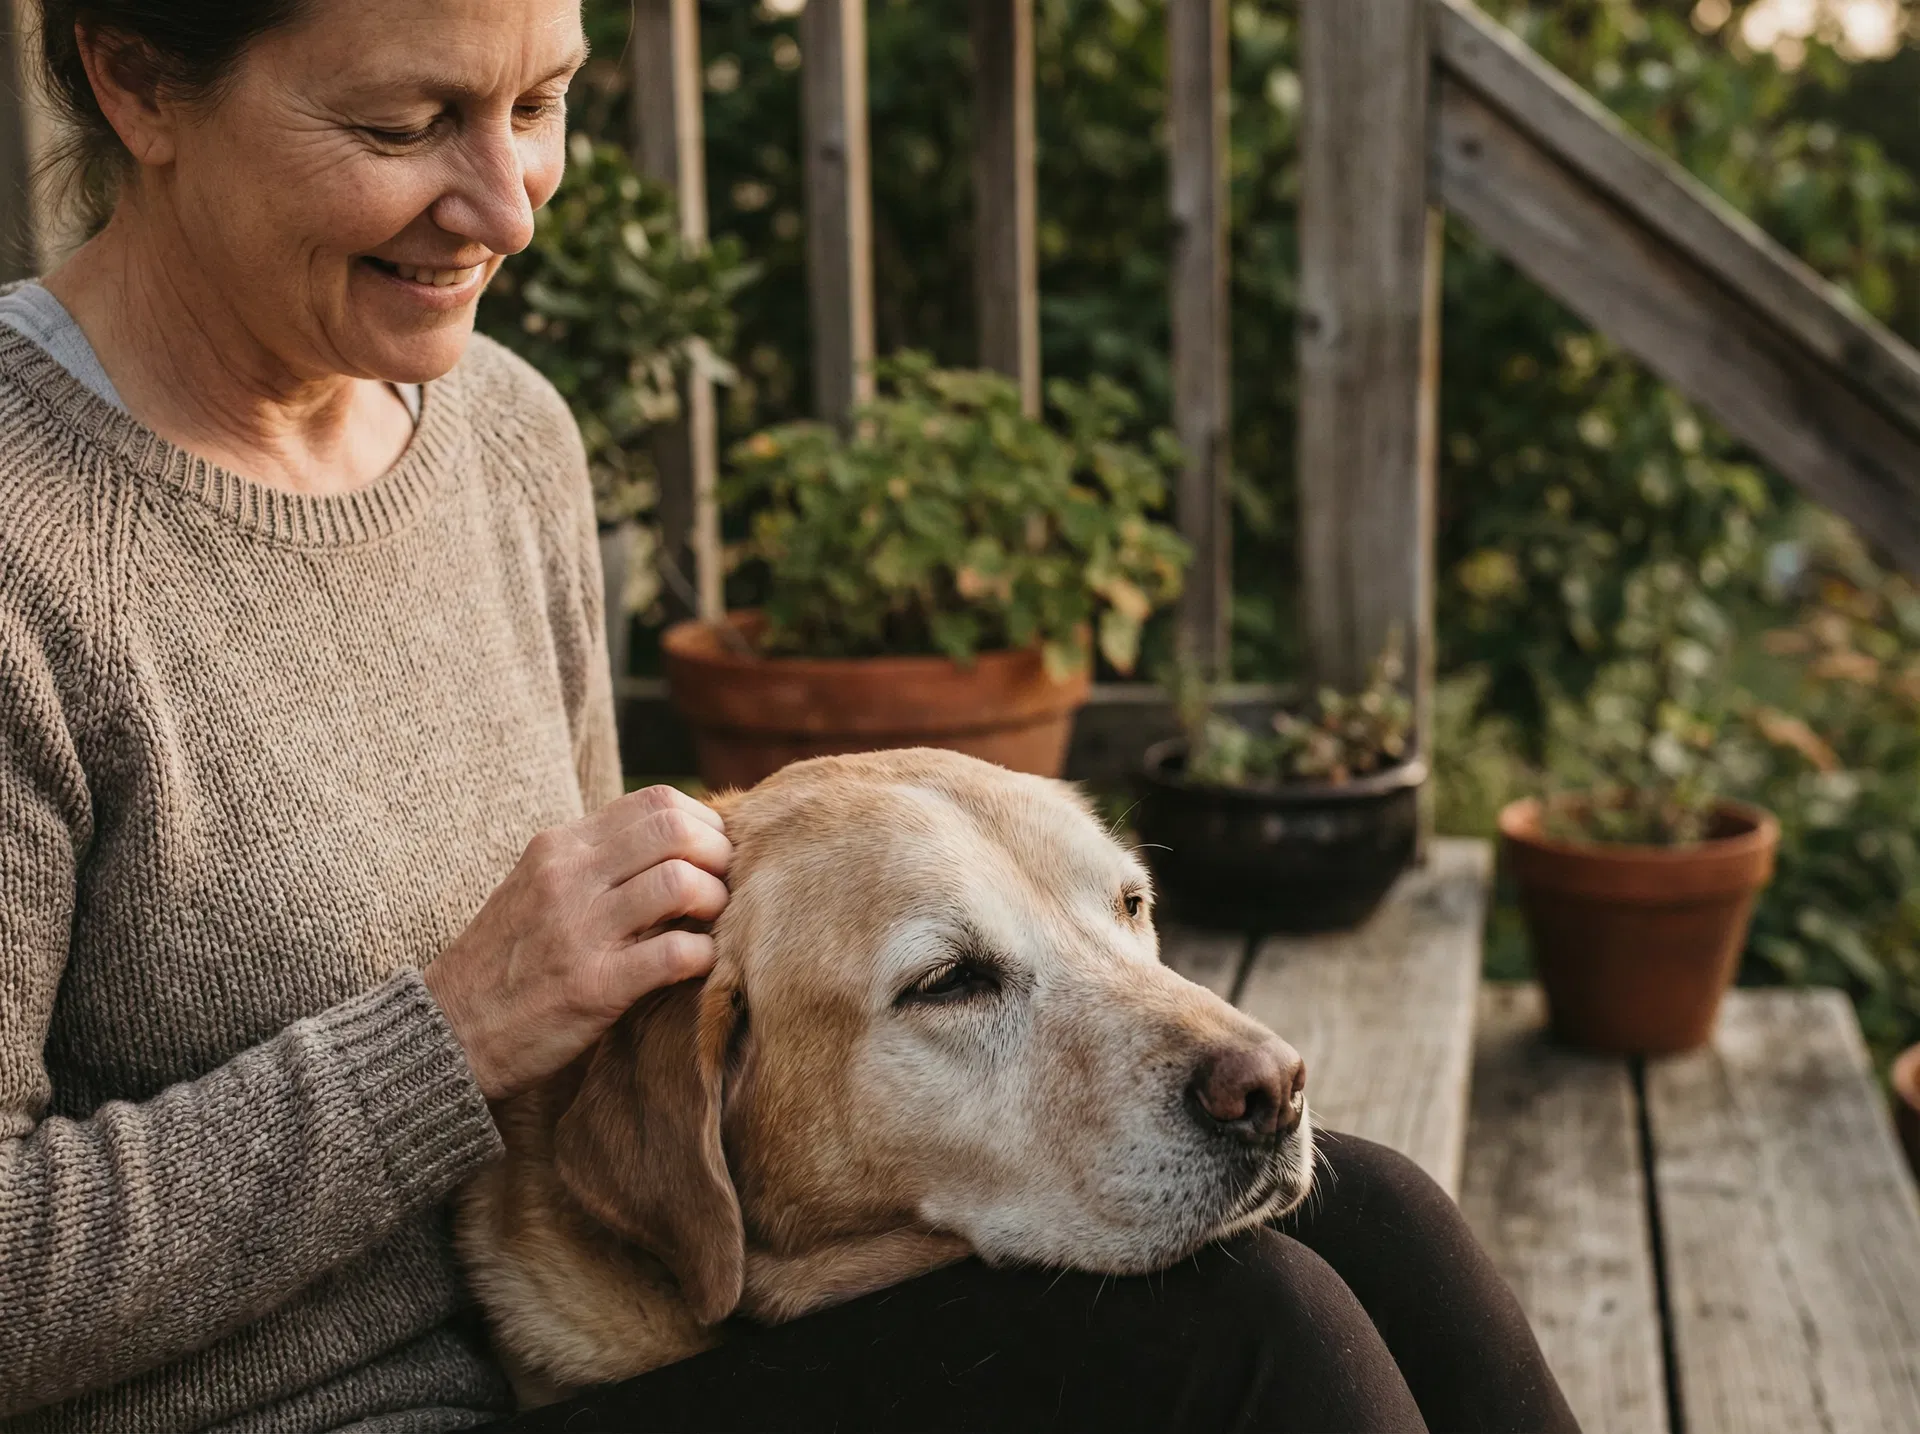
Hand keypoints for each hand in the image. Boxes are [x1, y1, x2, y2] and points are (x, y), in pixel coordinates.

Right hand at [423, 785, 730, 1099]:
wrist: (448, 1034)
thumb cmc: (508, 963)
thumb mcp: (542, 890)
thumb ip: (601, 864)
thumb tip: (682, 846)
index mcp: (559, 847)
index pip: (655, 801)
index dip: (703, 823)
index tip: (713, 855)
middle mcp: (568, 878)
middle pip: (676, 829)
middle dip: (719, 854)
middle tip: (725, 888)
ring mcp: (579, 931)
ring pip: (682, 882)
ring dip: (716, 903)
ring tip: (712, 926)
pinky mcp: (592, 986)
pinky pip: (676, 952)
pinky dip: (705, 956)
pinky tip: (699, 966)